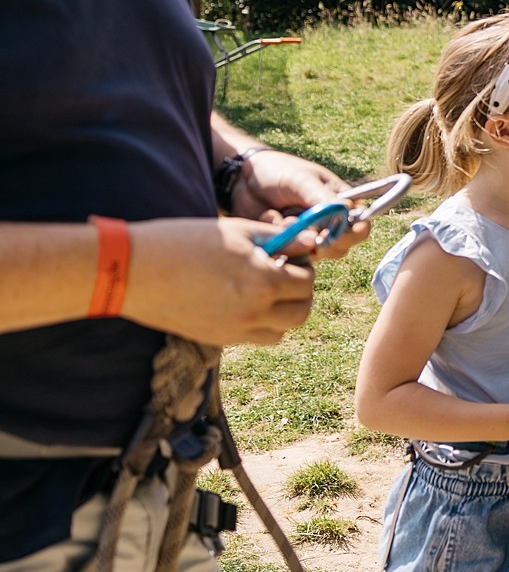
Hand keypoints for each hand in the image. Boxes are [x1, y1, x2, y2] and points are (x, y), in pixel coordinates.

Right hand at [125, 217, 316, 345]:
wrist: (132, 270)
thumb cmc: (184, 241)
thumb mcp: (237, 231)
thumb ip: (280, 239)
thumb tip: (312, 243)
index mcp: (262, 282)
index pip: (307, 282)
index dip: (303, 267)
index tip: (290, 256)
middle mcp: (253, 313)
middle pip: (301, 313)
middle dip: (300, 293)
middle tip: (284, 275)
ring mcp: (234, 331)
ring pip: (280, 331)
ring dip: (282, 313)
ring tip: (263, 289)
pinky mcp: (216, 340)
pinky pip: (254, 338)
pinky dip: (259, 324)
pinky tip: (241, 301)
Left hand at [231, 150, 368, 260]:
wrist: (243, 178)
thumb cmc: (279, 171)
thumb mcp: (301, 180)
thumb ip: (322, 197)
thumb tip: (347, 212)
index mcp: (341, 203)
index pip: (361, 226)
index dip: (351, 234)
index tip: (330, 232)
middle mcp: (330, 223)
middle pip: (341, 247)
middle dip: (320, 241)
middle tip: (301, 228)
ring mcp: (309, 236)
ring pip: (316, 254)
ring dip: (297, 238)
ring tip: (280, 216)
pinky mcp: (290, 245)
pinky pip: (291, 254)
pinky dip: (279, 239)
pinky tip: (268, 217)